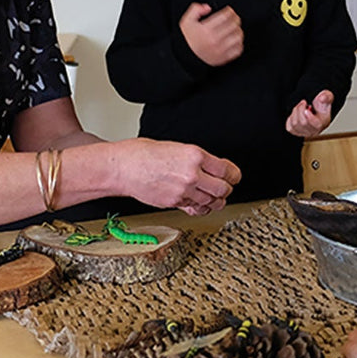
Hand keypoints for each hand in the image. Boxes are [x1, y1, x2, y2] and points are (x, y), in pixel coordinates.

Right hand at [116, 138, 240, 215]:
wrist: (122, 167)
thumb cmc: (143, 154)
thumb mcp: (176, 148)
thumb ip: (195, 160)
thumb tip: (210, 168)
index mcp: (195, 155)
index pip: (227, 170)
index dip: (234, 175)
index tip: (234, 176)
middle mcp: (192, 174)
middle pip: (223, 189)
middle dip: (226, 189)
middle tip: (224, 187)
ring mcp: (183, 190)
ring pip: (211, 202)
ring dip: (214, 200)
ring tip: (211, 196)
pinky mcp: (174, 202)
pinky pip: (195, 209)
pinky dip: (200, 207)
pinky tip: (198, 203)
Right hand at [179, 2, 243, 66]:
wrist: (186, 57)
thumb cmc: (187, 39)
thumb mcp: (186, 21)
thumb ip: (195, 10)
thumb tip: (207, 7)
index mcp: (206, 30)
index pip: (224, 16)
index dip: (230, 11)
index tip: (230, 10)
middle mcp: (214, 40)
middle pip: (233, 25)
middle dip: (235, 18)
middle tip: (234, 17)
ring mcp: (220, 50)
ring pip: (237, 37)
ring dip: (238, 30)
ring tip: (235, 28)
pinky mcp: (223, 58)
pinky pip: (238, 50)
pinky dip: (239, 43)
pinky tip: (235, 40)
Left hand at [286, 90, 335, 137]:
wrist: (316, 109)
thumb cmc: (322, 105)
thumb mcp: (327, 97)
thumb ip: (326, 97)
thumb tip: (322, 98)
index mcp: (323, 123)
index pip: (316, 125)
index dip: (310, 118)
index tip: (307, 109)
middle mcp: (314, 131)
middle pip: (303, 123)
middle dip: (301, 109)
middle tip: (303, 102)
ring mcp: (305, 133)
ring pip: (295, 124)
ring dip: (295, 112)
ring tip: (301, 107)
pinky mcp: (296, 132)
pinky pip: (289, 127)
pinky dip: (291, 118)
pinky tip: (297, 113)